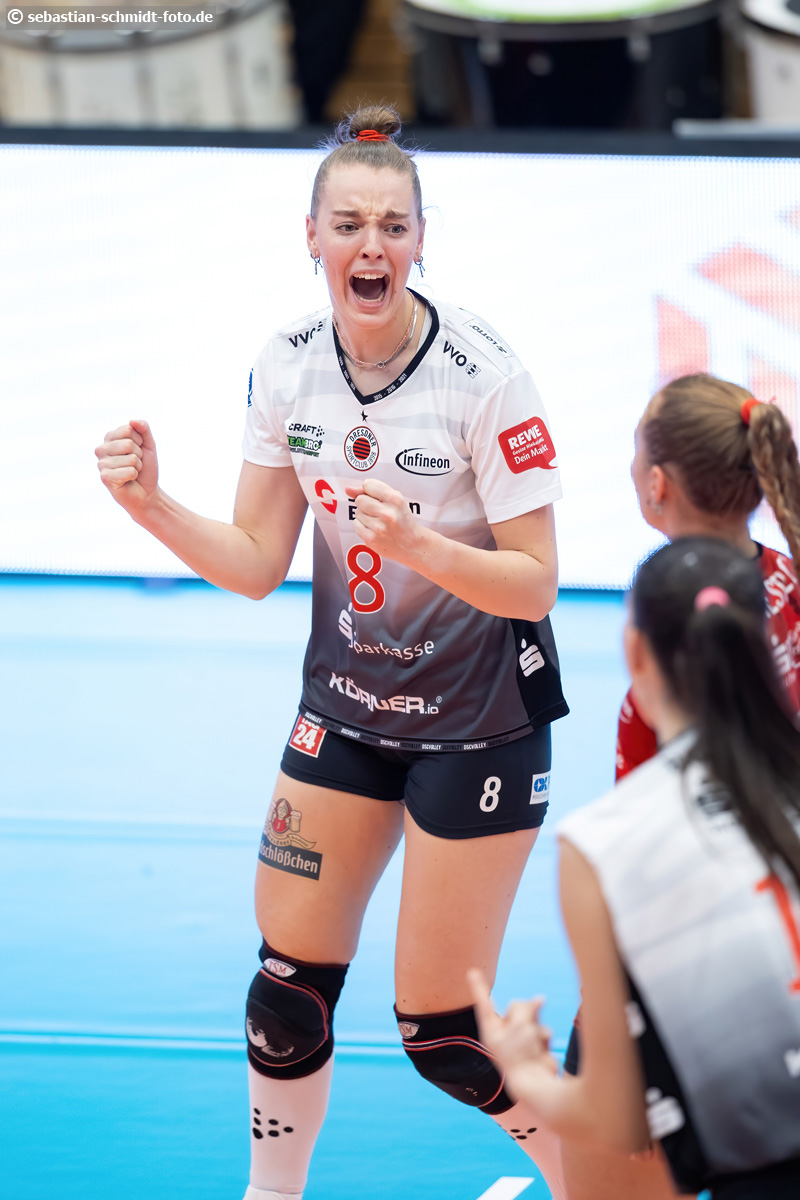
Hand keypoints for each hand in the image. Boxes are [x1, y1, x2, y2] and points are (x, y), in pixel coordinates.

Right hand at [95, 419, 158, 513]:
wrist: (147, 493)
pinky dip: (134, 476)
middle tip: (135, 464)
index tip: (138, 450)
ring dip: (137, 467)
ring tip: (132, 472)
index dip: (140, 441)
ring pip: (131, 459)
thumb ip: (143, 429)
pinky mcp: (105, 477)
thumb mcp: (148, 445)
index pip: (128, 429)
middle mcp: (102, 449)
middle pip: (128, 443)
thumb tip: (132, 420)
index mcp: (110, 438)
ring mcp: (102, 463)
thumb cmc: (145, 469)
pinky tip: (128, 480)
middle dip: (139, 455)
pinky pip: (129, 471)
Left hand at [345, 478, 428, 566]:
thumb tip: (348, 489)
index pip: (368, 484)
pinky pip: (356, 525)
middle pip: (360, 499)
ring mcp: (379, 528)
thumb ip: (371, 491)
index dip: (369, 490)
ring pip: (357, 512)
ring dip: (365, 515)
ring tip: (378, 521)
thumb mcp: (394, 500)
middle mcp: (387, 513)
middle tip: (377, 510)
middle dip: (366, 503)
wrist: (411, 544)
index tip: (376, 496)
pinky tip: (374, 529)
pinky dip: (362, 526)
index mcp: (395, 500)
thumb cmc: (401, 519)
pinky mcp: (371, 539)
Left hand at [468, 968, 558, 1091]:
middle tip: (530, 1019)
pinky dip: (545, 1038)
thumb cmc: (521, 1056)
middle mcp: (504, 1034)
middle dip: (526, 1010)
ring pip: (533, 1017)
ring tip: (534, 1044)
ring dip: (537, 1027)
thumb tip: (539, 999)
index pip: (484, 1003)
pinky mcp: (537, 1046)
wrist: (536, 1086)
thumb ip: (525, 1007)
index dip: (478, 987)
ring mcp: (521, 1040)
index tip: (472, 971)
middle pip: (517, 1006)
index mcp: (491, 1030)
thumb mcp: (519, 1025)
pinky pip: (543, 1030)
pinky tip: (542, 1052)